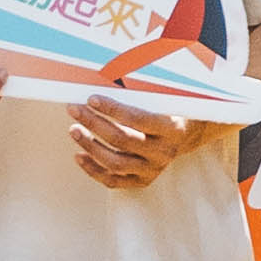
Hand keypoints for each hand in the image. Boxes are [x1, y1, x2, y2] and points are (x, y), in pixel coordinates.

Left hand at [68, 96, 206, 190]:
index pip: (138, 119)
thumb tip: (104, 79)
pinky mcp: (142, 180)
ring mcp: (153, 169)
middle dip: (94, 123)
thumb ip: (139, 93)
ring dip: (90, 146)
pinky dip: (93, 169)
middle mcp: (163, 152)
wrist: (186, 135)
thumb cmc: (167, 110)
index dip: (112, 109)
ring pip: (115, 163)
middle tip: (74, 109)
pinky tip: (79, 155)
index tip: (91, 98)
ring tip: (74, 130)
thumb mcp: (162, 99)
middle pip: (122, 140)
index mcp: (172, 128)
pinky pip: (113, 181)